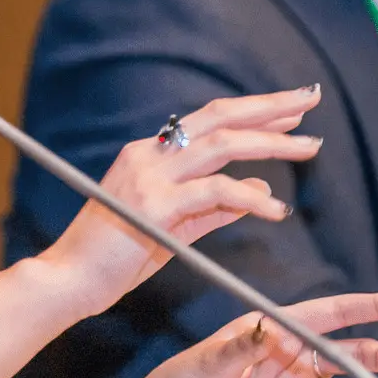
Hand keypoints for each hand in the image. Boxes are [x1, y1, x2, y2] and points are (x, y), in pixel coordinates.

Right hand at [36, 88, 323, 315]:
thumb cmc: (113, 259)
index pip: (209, 122)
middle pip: (220, 117)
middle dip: (270, 107)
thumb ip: (213, 209)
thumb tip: (257, 190)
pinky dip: (251, 197)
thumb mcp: (172, 229)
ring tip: (310, 147)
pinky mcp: (155, 204)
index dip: (253, 113)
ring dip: (272, 143)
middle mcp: (149, 154)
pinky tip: (277, 209)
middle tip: (310, 97)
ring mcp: (151, 176)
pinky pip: (215, 192)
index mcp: (149, 155)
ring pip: (222, 144)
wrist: (67, 280)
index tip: (291, 111)